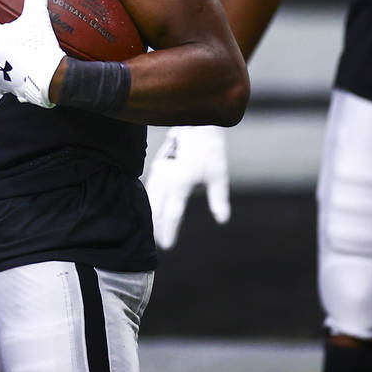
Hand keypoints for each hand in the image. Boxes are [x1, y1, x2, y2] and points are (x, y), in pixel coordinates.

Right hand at [144, 125, 230, 248]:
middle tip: (155, 243)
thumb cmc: (209, 151)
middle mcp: (166, 178)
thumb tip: (222, 220)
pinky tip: (149, 207)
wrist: (196, 125)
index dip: (169, 231)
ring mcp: (159, 171)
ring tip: (150, 228)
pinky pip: (150, 187)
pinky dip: (149, 200)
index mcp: (181, 183)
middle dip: (156, 226)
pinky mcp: (157, 165)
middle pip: (156, 207)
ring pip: (151, 197)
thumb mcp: (219, 176)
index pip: (172, 213)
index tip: (167, 246)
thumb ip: (218, 199)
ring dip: (150, 213)